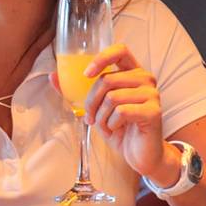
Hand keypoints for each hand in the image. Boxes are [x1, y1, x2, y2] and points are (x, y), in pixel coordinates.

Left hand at [81, 44, 174, 184]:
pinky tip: (115, 130)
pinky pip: (122, 112)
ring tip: (105, 126)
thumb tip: (52, 76)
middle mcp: (145, 79)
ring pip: (112, 97)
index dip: (101, 59)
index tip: (86, 75)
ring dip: (100, 116)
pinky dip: (111, 124)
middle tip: (90, 118)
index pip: (120, 50)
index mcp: (133, 72)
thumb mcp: (96, 108)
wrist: (141, 154)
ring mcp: (152, 94)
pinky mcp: (153, 111)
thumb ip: (77, 91)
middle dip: (91, 102)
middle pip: (107, 80)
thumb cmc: (120, 128)